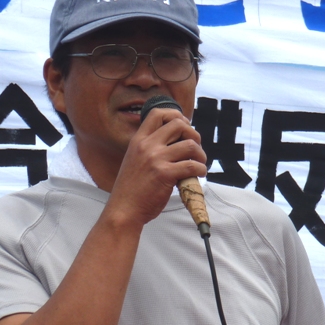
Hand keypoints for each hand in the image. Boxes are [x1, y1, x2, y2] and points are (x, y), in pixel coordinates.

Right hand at [107, 107, 207, 226]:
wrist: (123, 210)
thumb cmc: (132, 189)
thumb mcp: (134, 160)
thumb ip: (150, 148)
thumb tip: (176, 142)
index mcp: (138, 140)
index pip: (157, 113)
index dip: (175, 115)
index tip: (184, 126)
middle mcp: (147, 145)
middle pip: (178, 124)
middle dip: (193, 134)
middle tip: (195, 148)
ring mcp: (156, 159)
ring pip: (190, 144)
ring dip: (200, 154)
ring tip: (199, 163)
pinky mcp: (165, 174)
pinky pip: (192, 165)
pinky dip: (201, 169)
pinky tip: (199, 175)